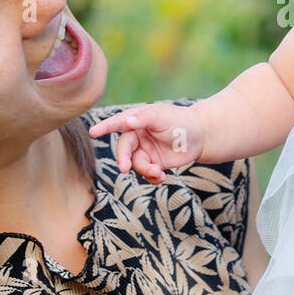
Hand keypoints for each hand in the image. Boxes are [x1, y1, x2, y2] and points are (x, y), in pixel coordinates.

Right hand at [87, 103, 204, 182]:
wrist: (200, 136)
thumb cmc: (179, 121)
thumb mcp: (161, 116)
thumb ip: (143, 118)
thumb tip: (126, 121)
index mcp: (136, 121)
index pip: (118, 123)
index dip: (105, 127)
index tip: (93, 132)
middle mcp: (137, 136)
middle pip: (124, 149)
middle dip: (123, 159)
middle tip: (124, 168)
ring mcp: (145, 151)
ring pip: (135, 164)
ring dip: (144, 170)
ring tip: (157, 172)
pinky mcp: (154, 163)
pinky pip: (146, 173)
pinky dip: (152, 177)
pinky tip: (161, 177)